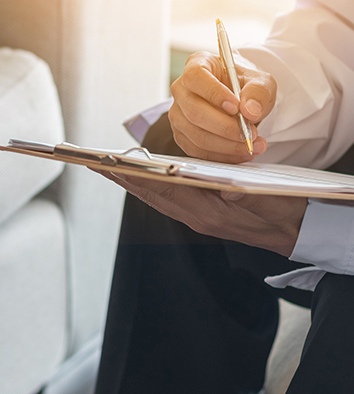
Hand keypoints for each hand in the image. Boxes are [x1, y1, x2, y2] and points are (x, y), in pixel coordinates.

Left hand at [95, 169, 304, 255]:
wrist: (300, 231)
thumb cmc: (282, 210)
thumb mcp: (257, 194)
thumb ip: (229, 187)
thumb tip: (199, 177)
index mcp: (205, 213)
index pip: (160, 189)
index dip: (133, 174)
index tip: (108, 163)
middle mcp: (196, 217)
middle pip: (150, 194)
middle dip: (122, 177)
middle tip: (94, 162)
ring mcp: (197, 218)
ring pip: (156, 197)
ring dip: (132, 182)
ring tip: (109, 167)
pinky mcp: (202, 216)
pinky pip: (168, 200)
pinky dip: (151, 187)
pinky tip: (142, 178)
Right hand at [169, 51, 276, 162]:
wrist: (240, 101)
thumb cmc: (245, 86)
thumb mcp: (260, 81)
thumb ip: (258, 92)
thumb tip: (250, 110)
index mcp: (197, 65)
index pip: (195, 78)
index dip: (214, 94)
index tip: (237, 108)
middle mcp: (181, 89)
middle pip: (194, 111)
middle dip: (224, 127)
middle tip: (249, 134)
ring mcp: (178, 113)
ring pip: (196, 134)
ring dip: (226, 145)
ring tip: (252, 145)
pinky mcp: (181, 134)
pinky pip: (197, 150)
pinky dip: (221, 156)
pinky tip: (240, 153)